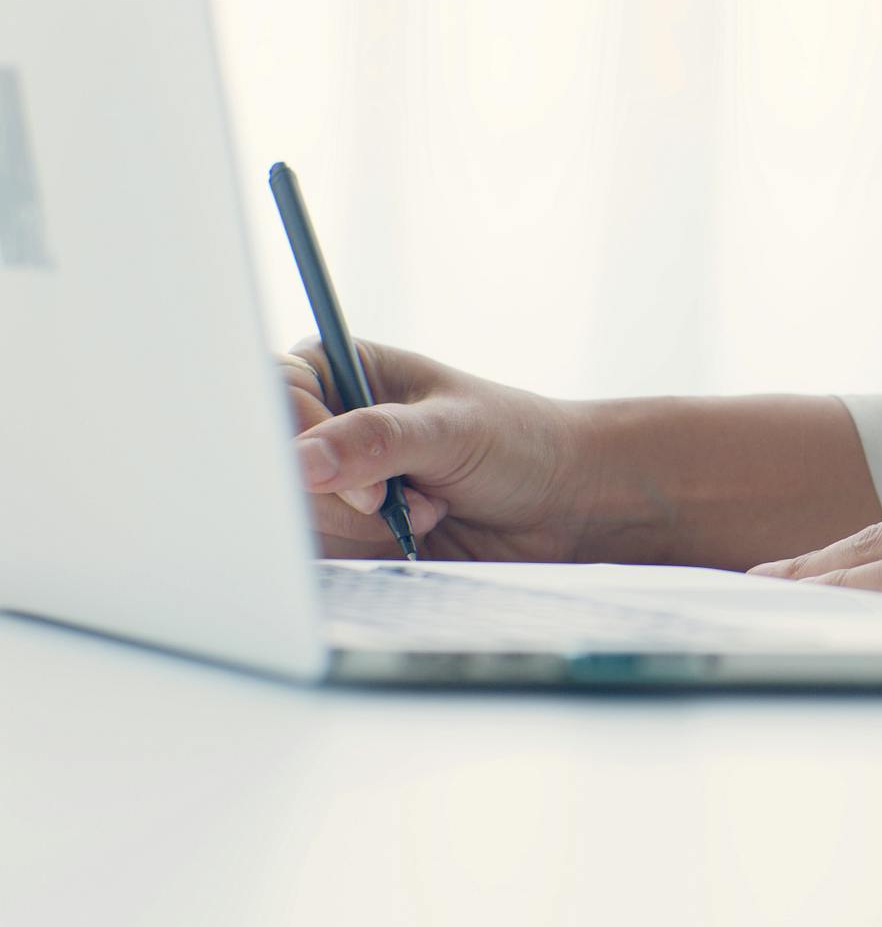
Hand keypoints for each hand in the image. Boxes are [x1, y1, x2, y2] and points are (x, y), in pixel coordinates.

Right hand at [281, 339, 590, 560]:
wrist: (565, 505)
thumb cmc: (519, 444)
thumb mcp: (450, 430)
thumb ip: (375, 441)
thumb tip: (299, 462)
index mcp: (340, 371)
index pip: (272, 399)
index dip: (303, 447)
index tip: (363, 484)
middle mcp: (327, 425)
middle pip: (277, 470)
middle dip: (345, 498)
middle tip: (404, 499)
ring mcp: (334, 483)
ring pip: (298, 519)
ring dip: (367, 529)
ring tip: (429, 509)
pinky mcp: (349, 533)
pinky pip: (325, 554)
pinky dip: (372, 555)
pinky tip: (417, 539)